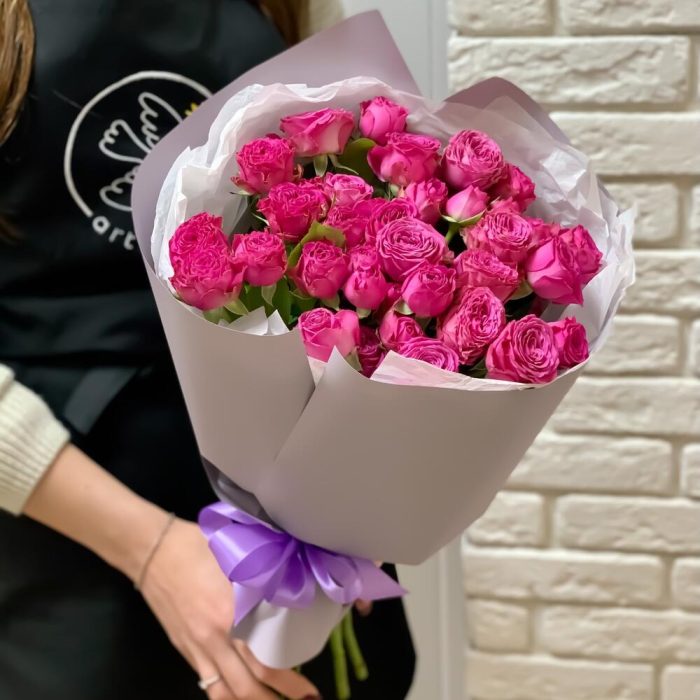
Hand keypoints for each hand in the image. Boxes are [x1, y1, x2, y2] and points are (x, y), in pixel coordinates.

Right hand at [23, 446, 317, 698]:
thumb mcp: (237, 558)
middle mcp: (215, 639)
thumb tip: (289, 590)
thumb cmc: (198, 547)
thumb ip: (261, 580)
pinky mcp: (184, 650)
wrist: (153, 551)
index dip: (289, 682)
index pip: (264, 661)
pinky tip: (239, 695)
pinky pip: (207, 684)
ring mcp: (197, 648)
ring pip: (225, 693)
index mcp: (232, 615)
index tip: (308, 691)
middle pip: (247, 687)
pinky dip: (225, 695)